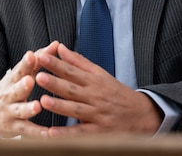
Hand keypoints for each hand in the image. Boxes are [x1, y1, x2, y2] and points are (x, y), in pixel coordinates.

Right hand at [0, 42, 59, 137]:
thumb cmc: (10, 88)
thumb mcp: (21, 73)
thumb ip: (40, 59)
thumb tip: (57, 44)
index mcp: (14, 79)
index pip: (19, 69)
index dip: (25, 63)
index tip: (31, 55)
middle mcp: (10, 94)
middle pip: (16, 89)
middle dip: (22, 85)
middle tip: (30, 80)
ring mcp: (11, 111)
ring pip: (20, 110)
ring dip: (28, 109)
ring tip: (37, 106)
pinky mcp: (14, 127)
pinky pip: (27, 130)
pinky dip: (37, 133)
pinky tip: (49, 134)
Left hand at [35, 43, 161, 136]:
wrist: (142, 115)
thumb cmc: (116, 93)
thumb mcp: (100, 74)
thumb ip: (78, 62)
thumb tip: (60, 47)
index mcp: (93, 81)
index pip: (72, 70)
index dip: (57, 64)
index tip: (42, 56)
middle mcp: (95, 96)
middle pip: (72, 89)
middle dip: (55, 83)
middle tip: (39, 76)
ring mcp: (97, 114)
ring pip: (76, 110)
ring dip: (60, 106)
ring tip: (43, 101)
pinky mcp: (99, 132)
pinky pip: (81, 133)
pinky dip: (67, 134)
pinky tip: (52, 133)